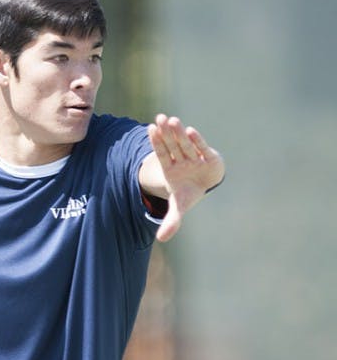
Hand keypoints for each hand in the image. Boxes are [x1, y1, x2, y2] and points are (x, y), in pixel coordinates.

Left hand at [146, 114, 224, 242]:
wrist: (205, 183)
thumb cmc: (188, 192)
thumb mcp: (179, 207)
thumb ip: (171, 221)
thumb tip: (161, 240)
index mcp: (170, 169)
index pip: (161, 153)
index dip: (156, 142)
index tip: (150, 129)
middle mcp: (180, 160)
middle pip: (172, 145)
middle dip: (166, 134)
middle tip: (160, 119)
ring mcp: (193, 157)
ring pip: (184, 143)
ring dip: (178, 132)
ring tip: (171, 119)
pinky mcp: (208, 157)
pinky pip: (200, 148)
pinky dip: (196, 141)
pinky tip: (190, 130)